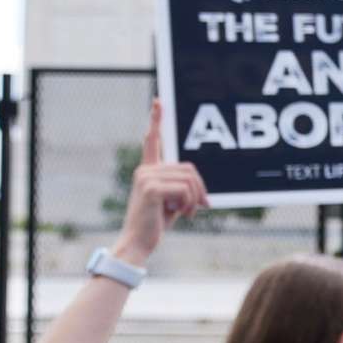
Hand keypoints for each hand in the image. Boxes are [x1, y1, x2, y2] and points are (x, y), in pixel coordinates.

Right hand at [115, 100, 208, 265]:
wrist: (139, 241)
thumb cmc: (156, 222)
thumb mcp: (174, 202)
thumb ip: (183, 188)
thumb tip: (204, 193)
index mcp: (149, 170)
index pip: (153, 141)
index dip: (156, 120)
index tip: (158, 101)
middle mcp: (145, 169)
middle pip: (189, 168)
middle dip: (200, 189)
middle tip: (200, 207)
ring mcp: (146, 177)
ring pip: (189, 179)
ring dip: (196, 199)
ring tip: (187, 212)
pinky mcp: (150, 187)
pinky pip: (185, 190)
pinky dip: (190, 204)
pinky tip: (181, 215)